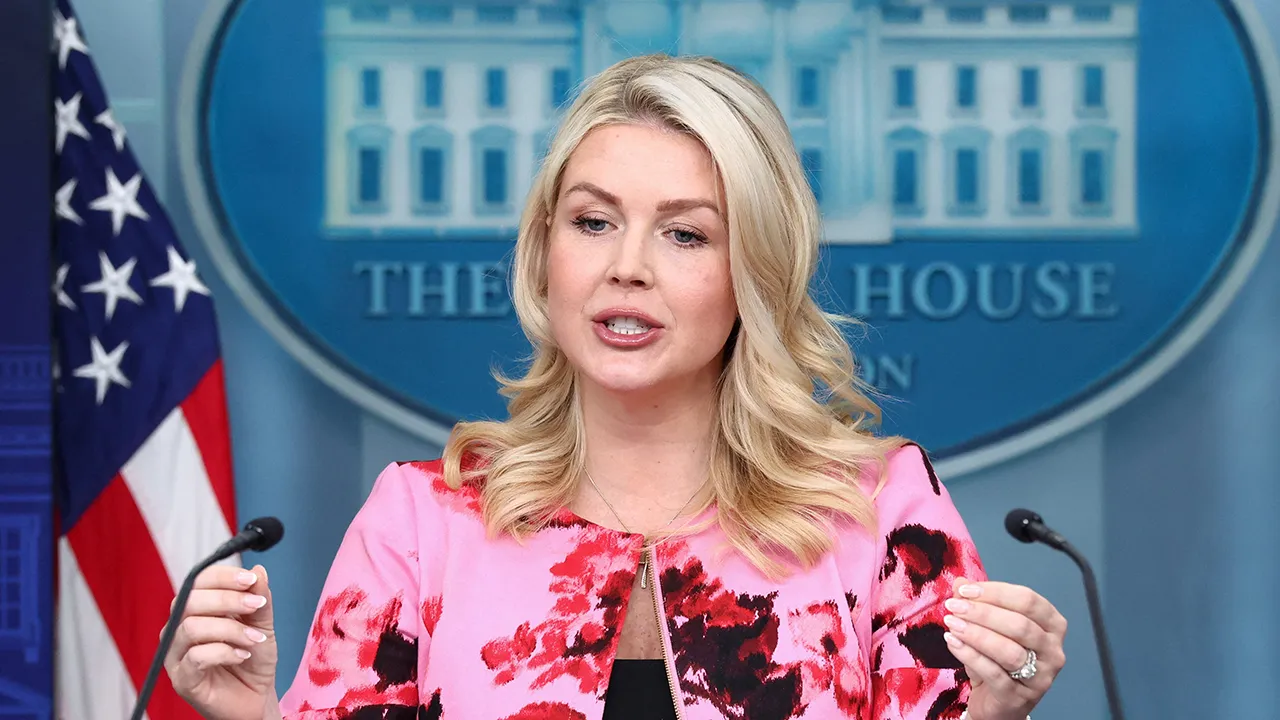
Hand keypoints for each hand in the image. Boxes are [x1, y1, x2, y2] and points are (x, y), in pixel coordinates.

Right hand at [165, 564, 279, 719]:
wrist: (256, 697)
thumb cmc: (253, 660)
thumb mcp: (262, 624)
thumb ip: (260, 599)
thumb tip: (258, 570)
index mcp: (196, 611)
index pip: (197, 581)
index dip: (223, 576)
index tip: (250, 579)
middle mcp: (179, 629)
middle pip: (189, 601)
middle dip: (227, 599)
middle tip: (256, 606)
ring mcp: (176, 655)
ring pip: (190, 627)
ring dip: (230, 629)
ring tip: (254, 638)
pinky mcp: (182, 679)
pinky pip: (195, 657)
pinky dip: (224, 652)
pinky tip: (242, 655)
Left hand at [941, 578, 1066, 719]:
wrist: (998, 702)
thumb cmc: (999, 659)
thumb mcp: (990, 627)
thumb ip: (978, 603)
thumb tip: (960, 582)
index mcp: (1053, 625)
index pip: (1028, 600)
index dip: (995, 592)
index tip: (964, 590)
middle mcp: (1053, 651)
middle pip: (1020, 625)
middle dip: (983, 612)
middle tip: (954, 606)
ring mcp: (1040, 677)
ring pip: (1010, 651)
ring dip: (976, 634)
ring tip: (951, 624)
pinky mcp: (1019, 697)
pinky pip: (994, 673)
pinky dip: (970, 655)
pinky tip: (953, 642)